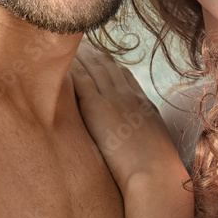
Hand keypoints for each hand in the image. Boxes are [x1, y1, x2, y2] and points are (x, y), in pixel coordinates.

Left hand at [70, 43, 183, 189]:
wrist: (155, 176)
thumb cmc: (156, 174)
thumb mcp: (154, 151)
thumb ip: (142, 141)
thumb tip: (134, 149)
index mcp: (143, 106)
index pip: (124, 75)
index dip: (110, 63)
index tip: (99, 54)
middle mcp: (129, 97)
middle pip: (108, 65)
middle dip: (93, 52)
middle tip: (79, 41)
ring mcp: (114, 99)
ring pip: (94, 67)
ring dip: (81, 54)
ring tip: (65, 44)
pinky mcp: (98, 106)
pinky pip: (82, 78)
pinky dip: (72, 67)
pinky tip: (61, 60)